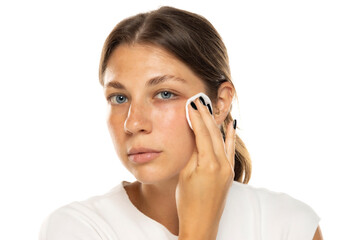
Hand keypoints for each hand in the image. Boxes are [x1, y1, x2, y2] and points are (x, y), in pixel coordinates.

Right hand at [176, 97, 235, 239]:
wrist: (201, 224)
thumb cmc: (187, 202)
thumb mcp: (185, 174)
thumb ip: (193, 153)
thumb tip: (196, 135)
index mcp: (209, 163)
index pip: (203, 132)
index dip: (197, 116)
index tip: (192, 103)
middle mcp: (222, 164)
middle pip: (213, 133)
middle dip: (206, 115)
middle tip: (199, 100)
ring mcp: (228, 169)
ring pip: (222, 139)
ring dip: (215, 123)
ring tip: (210, 107)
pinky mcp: (229, 173)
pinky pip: (229, 149)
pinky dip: (228, 136)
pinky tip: (230, 126)